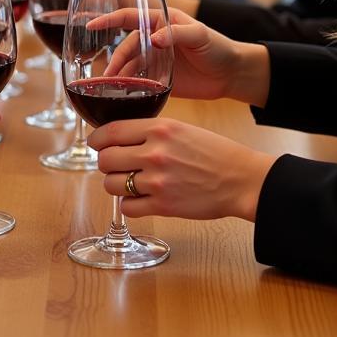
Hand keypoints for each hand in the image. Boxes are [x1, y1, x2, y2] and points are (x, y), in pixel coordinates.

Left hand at [87, 117, 276, 221]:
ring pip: (111, 185)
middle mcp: (154, 153)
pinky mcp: (164, 206)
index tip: (96, 143)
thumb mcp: (181, 128)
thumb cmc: (214, 152)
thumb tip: (120, 137)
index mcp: (158, 128)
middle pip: (105, 160)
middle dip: (106, 163)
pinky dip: (130, 204)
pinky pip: (128, 208)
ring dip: (116, 184)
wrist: (240, 179)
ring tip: (129, 182)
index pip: (110, 132)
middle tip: (116, 165)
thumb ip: (150, 131)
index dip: (97, 139)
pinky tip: (141, 198)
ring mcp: (158, 181)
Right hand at [90, 7, 264, 102]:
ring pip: (128, 66)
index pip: (129, 17)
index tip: (91, 24)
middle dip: (114, 60)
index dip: (109, 20)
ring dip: (118, 76)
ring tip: (109, 89)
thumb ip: (177, 34)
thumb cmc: (219, 47)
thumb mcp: (200, 35)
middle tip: (107, 76)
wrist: (232, 75)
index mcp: (160, 21)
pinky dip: (127, 88)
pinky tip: (120, 96)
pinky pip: (137, 82)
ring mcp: (154, 59)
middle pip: (125, 46)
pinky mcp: (158, 79)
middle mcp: (153, 39)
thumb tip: (153, 39)